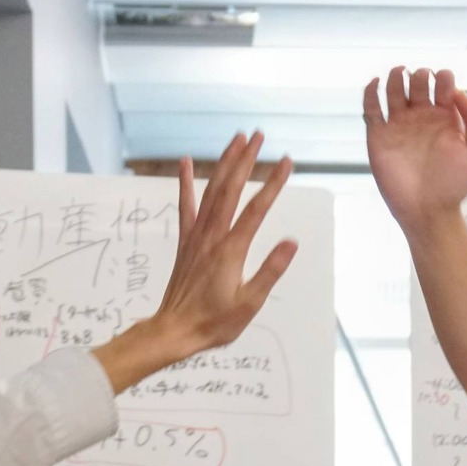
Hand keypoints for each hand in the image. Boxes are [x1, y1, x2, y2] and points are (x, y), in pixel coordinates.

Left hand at [92, 133, 296, 390]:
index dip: (273, 183)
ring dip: (224, 163)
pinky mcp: (187, 241)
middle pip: (231, 189)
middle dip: (246, 160)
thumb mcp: (250, 303)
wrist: (175, 330)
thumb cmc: (215, 322)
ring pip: (211, 190)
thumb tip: (291, 242)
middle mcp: (212, 236)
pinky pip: (186, 205)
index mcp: (231, 250)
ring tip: (236, 139)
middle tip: (259, 135)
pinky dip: (185, 182)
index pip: (257, 209)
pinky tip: (186, 162)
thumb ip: (270, 271)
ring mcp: (197, 236)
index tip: (287, 161)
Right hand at [364, 67, 466, 230]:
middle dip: (420, 75)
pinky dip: (370, 92)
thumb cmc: (454, 185)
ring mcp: (399, 126)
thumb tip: (458, 93)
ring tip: (400, 72)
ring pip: (393, 90)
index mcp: (445, 118)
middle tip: (422, 78)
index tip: (444, 81)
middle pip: (417, 83)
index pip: (443, 86)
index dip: (443, 77)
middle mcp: (421, 118)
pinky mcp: (379, 136)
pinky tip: (377, 83)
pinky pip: (371, 109)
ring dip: (396, 77)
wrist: (429, 210)